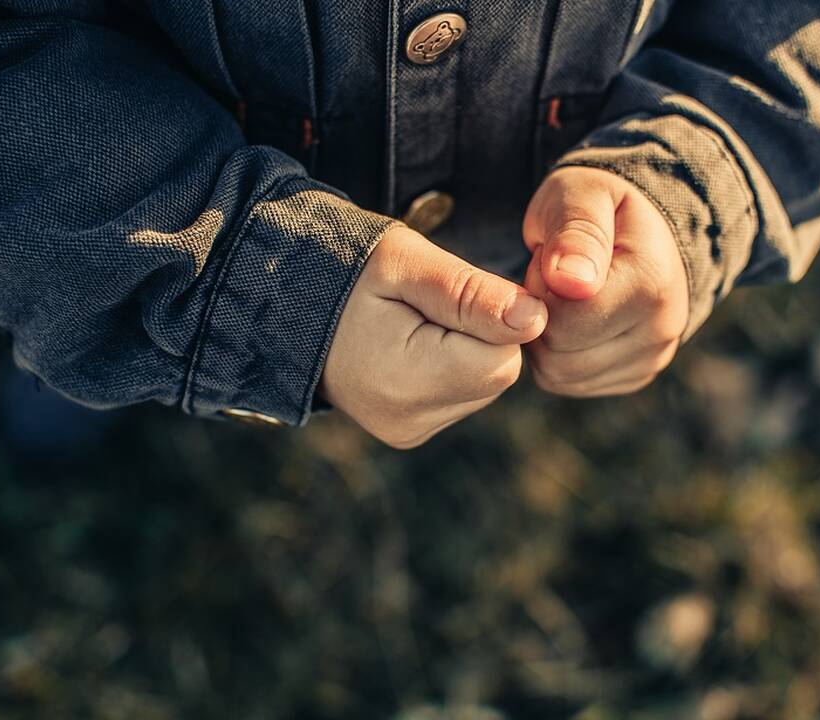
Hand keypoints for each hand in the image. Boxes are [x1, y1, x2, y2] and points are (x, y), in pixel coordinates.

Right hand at [321, 224, 547, 448]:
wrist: (285, 300)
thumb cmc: (346, 268)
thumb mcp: (405, 262)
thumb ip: (470, 292)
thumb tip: (535, 319)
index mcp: (405, 382)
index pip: (504, 355)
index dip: (489, 314)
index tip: (443, 291)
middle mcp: (409, 421)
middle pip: (496, 373)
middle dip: (477, 333)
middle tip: (422, 305)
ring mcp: (408, 432)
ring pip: (483, 383)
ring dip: (463, 349)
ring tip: (408, 323)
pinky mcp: (409, 431)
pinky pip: (461, 394)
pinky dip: (448, 366)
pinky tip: (408, 346)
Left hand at [522, 166, 688, 396]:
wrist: (647, 230)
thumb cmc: (603, 207)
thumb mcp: (582, 194)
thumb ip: (575, 232)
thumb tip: (570, 281)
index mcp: (649, 282)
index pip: (562, 319)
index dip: (539, 288)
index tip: (552, 257)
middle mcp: (660, 330)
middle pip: (558, 354)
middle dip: (539, 316)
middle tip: (554, 277)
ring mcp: (652, 359)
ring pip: (559, 375)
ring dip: (544, 338)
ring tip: (564, 297)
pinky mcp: (636, 376)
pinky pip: (569, 383)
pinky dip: (558, 355)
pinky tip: (572, 319)